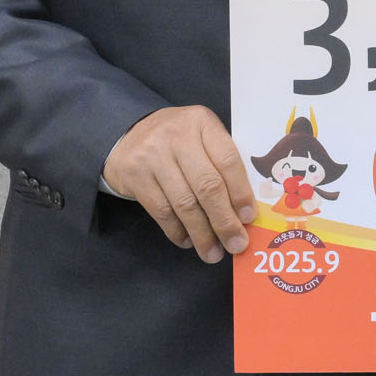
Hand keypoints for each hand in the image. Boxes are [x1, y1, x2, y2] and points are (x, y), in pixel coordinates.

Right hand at [103, 106, 257, 262]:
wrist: (127, 134)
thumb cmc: (177, 140)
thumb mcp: (201, 137)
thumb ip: (220, 163)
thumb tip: (242, 210)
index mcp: (202, 122)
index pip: (228, 160)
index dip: (240, 193)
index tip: (248, 218)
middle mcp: (178, 136)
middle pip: (207, 185)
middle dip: (224, 221)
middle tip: (236, 244)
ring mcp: (153, 155)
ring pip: (184, 203)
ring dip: (202, 233)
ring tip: (213, 252)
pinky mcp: (134, 175)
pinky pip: (161, 211)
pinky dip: (177, 231)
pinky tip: (188, 241)